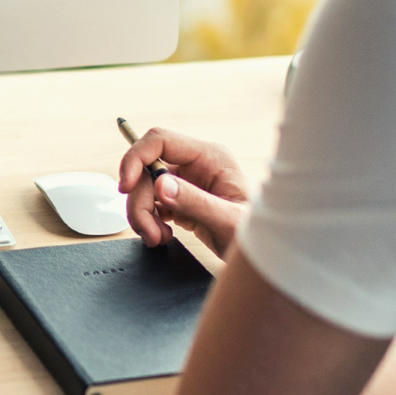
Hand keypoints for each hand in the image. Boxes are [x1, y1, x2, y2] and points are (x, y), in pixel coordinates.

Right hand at [118, 127, 250, 257]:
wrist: (270, 253)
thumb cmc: (259, 234)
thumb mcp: (229, 221)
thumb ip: (195, 202)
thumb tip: (161, 184)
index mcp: (210, 157)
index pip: (160, 141)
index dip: (136, 158)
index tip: (125, 185)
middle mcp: (196, 165)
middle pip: (147, 170)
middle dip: (140, 201)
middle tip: (147, 231)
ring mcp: (188, 182)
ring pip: (146, 188)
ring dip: (142, 214)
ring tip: (158, 238)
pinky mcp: (183, 199)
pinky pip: (153, 203)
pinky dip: (150, 221)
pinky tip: (163, 235)